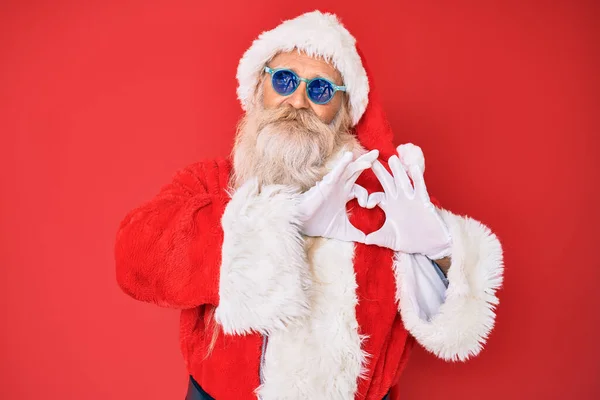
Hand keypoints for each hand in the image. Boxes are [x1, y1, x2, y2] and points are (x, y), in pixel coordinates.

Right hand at [298, 150, 378, 242]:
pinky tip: (349, 156)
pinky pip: (336, 172)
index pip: (361, 190)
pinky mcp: (326, 184)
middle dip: (367, 162)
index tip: (368, 206)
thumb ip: (355, 233)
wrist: (303, 223)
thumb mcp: (343, 230)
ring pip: (349, 170)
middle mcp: (340, 187)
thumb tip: (367, 240)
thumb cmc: (320, 224)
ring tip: (372, 156)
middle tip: (378, 153)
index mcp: (344, 196)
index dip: (368, 197)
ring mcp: (333, 184)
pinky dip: (343, 164)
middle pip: (356, 172)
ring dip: (360, 162)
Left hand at [365, 144, 451, 258]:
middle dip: (380, 171)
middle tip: (371, 158)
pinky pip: (419, 187)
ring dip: (398, 170)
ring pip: (403, 181)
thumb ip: (377, 238)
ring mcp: (411, 199)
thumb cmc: (410, 240)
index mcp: (389, 207)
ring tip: (392, 159)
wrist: (430, 244)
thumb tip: (364, 241)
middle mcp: (399, 200)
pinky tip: (413, 168)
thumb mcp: (389, 239)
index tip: (366, 204)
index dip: (371, 198)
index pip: (377, 197)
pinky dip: (417, 178)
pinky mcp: (423, 201)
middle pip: (387, 182)